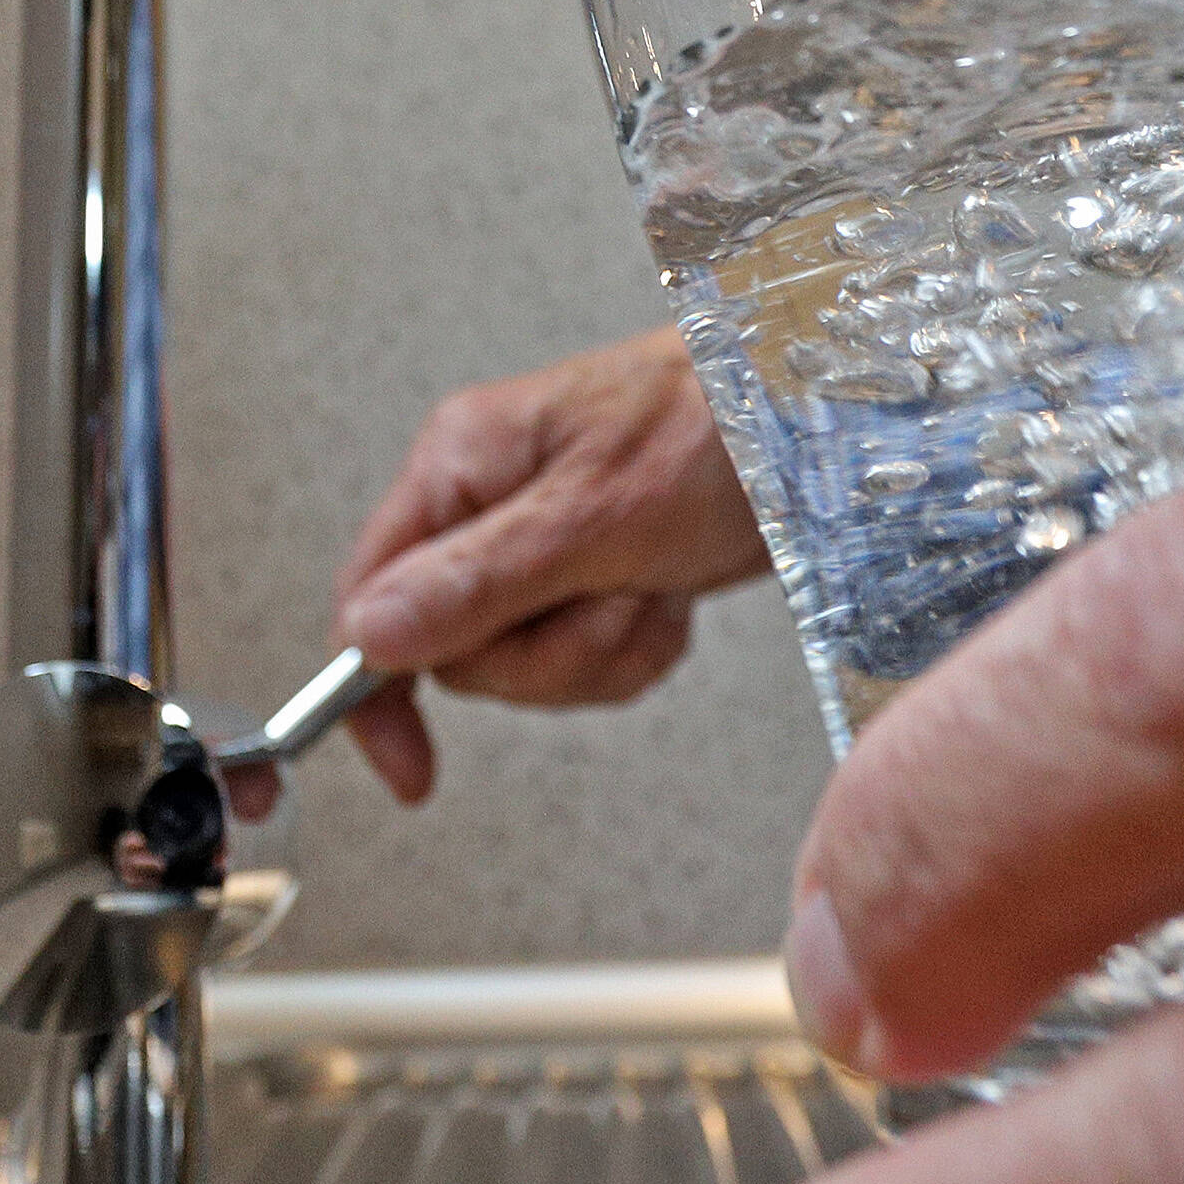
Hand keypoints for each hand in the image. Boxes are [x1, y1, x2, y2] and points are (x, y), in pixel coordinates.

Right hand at [329, 327, 774, 802]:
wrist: (814, 420)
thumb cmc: (716, 421)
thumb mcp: (596, 514)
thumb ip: (478, 580)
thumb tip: (371, 637)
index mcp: (460, 465)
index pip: (369, 596)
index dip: (376, 686)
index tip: (408, 763)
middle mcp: (488, 505)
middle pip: (460, 650)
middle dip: (548, 651)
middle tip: (608, 597)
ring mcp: (540, 543)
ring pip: (529, 664)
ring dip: (604, 647)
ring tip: (649, 584)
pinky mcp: (591, 574)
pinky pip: (588, 660)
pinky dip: (639, 645)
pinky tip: (669, 594)